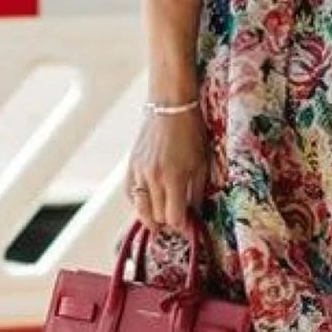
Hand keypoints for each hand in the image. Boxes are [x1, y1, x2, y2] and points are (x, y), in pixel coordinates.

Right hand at [125, 104, 209, 234]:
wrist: (169, 107)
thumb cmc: (191, 132)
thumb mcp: (201, 162)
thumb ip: (197, 191)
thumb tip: (194, 212)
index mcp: (174, 177)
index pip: (174, 217)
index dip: (182, 224)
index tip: (187, 222)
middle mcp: (153, 177)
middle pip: (157, 216)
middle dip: (168, 221)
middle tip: (177, 217)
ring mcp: (139, 172)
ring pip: (141, 209)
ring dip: (151, 216)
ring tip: (161, 218)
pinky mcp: (130, 166)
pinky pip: (130, 194)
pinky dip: (139, 202)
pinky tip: (148, 201)